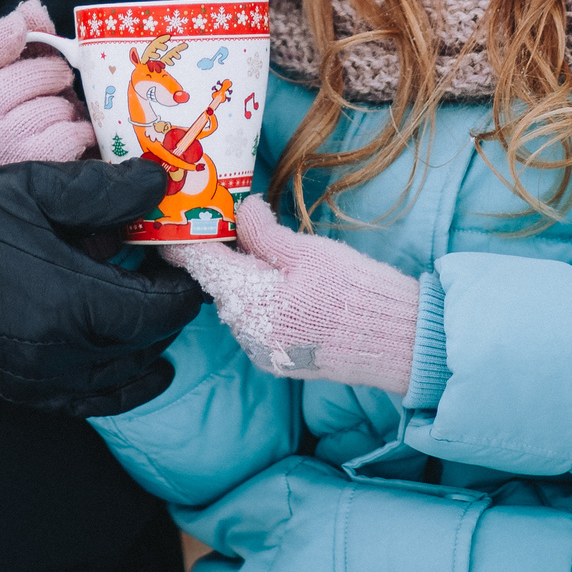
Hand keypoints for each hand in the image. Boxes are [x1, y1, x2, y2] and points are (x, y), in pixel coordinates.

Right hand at [0, 0, 95, 170]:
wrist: (44, 176)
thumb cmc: (36, 117)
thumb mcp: (31, 77)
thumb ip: (32, 41)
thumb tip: (32, 7)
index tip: (19, 25)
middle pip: (10, 85)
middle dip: (47, 74)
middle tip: (62, 77)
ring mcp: (3, 149)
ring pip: (46, 110)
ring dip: (66, 107)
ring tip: (65, 115)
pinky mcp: (33, 168)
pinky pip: (66, 135)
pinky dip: (80, 131)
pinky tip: (77, 136)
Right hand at [0, 160, 203, 417]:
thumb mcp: (37, 190)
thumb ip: (104, 190)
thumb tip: (159, 183)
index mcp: (72, 299)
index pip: (158, 309)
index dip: (182, 288)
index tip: (184, 263)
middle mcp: (64, 351)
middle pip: (145, 341)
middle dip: (165, 311)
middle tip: (166, 277)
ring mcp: (44, 379)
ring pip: (123, 374)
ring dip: (147, 345)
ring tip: (152, 313)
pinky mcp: (26, 393)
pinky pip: (93, 402)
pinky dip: (125, 387)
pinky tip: (144, 370)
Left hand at [161, 195, 419, 395]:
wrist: (394, 340)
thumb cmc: (353, 290)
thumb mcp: (307, 250)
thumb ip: (263, 232)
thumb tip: (240, 210)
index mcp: (249, 300)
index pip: (202, 266)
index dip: (187, 242)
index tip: (176, 225)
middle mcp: (246, 332)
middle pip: (218, 286)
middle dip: (224, 258)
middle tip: (238, 228)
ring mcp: (260, 351)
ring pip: (236, 305)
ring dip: (244, 282)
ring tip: (274, 259)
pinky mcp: (275, 361)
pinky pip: (253, 324)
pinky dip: (260, 303)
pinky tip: (286, 288)